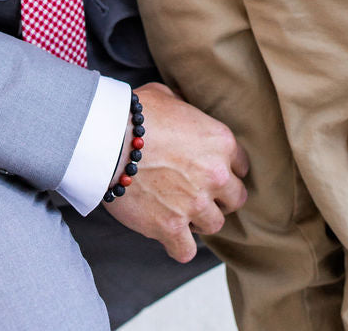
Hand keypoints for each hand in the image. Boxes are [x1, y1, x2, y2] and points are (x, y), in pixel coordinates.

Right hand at [106, 82, 248, 262]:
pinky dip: (177, 245)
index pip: (241, 165)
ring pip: (214, 225)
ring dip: (198, 220)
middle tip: (196, 193)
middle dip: (219, 197)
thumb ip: (184, 108)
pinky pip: (186, 251)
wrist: (106, 138)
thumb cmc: (133, 115)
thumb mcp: (166, 96)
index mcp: (220, 141)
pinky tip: (167, 234)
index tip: (210, 173)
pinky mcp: (172, 227)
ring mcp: (196, 203)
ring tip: (177, 210)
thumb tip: (183, 112)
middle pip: (235, 198)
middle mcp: (216, 174)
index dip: (225, 169)